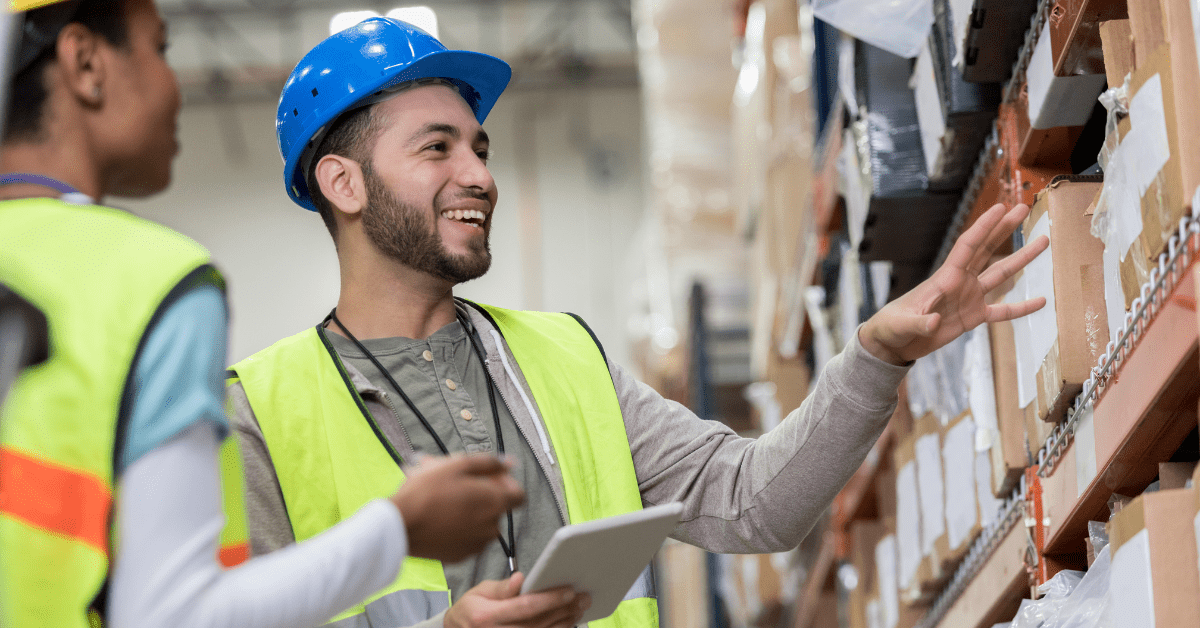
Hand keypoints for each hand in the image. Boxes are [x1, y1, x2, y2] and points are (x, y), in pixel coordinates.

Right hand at [389, 454, 525, 562]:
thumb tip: (509, 463)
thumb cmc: (426, 492)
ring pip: (481, 522)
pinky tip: (440, 516)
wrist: (400, 525)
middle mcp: (491, 527)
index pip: (519, 495)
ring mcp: (476, 544)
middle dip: (481, 492)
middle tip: (456, 483)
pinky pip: (467, 537)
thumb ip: (490, 462)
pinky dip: (459, 526)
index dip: (505, 482)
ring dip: (469, 509)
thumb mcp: (459, 465)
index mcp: (495, 504)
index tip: (488, 477)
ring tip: (443, 497)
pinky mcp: (460, 555)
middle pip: (496, 507)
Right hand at [444, 573, 590, 627]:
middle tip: (584, 597)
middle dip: (564, 610)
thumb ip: (502, 588)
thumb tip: (520, 579)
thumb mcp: (479, 592)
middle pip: (539, 623)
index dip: (549, 600)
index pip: (525, 607)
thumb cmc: (470, 610)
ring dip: (565, 622)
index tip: (569, 591)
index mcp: (487, 616)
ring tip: (580, 608)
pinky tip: (568, 623)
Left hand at [859, 202, 1049, 364]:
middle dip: (1004, 228)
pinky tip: (1041, 301)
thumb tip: (935, 322)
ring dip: (1021, 258)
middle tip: (1023, 207)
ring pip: (1001, 274)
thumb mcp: (903, 324)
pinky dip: (1021, 307)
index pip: (968, 246)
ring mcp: (969, 298)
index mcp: (944, 277)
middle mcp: (960, 282)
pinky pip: (1002, 311)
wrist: (894, 341)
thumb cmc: (893, 326)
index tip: (1000, 208)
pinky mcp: (973, 317)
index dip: (984, 227)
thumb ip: (920, 322)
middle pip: (987, 249)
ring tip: (1042, 241)